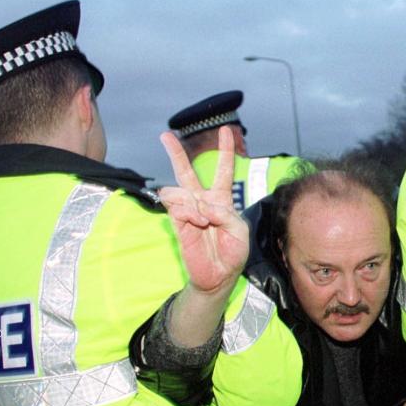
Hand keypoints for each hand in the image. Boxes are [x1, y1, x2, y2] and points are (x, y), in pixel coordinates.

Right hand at [158, 127, 248, 294]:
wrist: (219, 275)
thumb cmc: (232, 253)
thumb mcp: (240, 231)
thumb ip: (226, 214)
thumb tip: (202, 206)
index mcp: (221, 200)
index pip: (223, 170)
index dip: (225, 150)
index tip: (226, 130)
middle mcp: (202, 201)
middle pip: (186, 172)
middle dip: (175, 153)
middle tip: (165, 135)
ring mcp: (188, 211)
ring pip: (179, 191)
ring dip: (194, 203)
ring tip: (204, 221)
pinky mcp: (178, 223)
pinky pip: (177, 207)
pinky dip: (189, 213)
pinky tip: (198, 223)